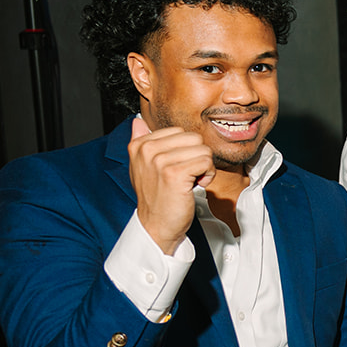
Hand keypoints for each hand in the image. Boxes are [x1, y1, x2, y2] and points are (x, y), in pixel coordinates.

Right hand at [128, 117, 213, 254]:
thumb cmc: (156, 197)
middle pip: (193, 138)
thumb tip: (139, 121)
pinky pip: (206, 162)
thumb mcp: (142, 166)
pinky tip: (196, 186)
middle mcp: (146, 150)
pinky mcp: (174, 173)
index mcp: (139, 145)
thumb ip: (141, 141)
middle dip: (197, 157)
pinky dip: (208, 175)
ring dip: (204, 167)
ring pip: (203, 149)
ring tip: (190, 181)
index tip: (177, 167)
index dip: (186, 150)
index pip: (179, 131)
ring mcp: (159, 161)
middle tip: (187, 175)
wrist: (156, 225)